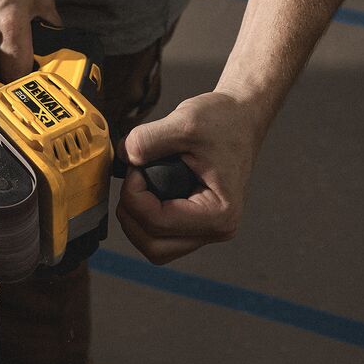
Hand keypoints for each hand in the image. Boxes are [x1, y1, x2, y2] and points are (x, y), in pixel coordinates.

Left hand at [116, 91, 265, 263]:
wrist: (242, 116)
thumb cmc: (224, 120)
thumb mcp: (184, 122)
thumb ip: (146, 142)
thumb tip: (121, 158)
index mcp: (220, 213)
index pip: (157, 223)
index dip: (134, 195)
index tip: (136, 166)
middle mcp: (217, 229)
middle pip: (153, 246)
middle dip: (132, 214)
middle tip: (135, 179)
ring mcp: (207, 229)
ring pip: (154, 246)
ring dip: (136, 220)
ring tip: (141, 185)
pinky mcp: (196, 223)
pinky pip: (160, 237)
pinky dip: (143, 218)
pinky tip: (147, 191)